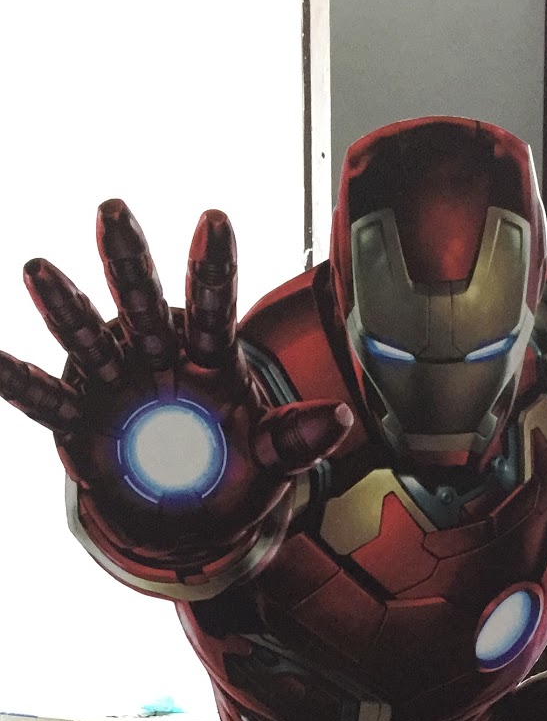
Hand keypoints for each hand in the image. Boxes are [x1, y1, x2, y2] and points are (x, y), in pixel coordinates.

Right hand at [0, 201, 351, 568]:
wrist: (190, 511)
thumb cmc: (234, 468)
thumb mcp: (270, 456)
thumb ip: (296, 438)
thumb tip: (340, 422)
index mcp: (210, 360)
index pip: (214, 307)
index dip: (213, 267)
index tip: (214, 218)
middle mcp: (158, 358)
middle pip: (143, 303)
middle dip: (128, 258)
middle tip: (113, 209)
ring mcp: (115, 384)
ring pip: (89, 337)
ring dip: (66, 305)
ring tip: (39, 269)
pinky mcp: (82, 419)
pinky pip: (46, 401)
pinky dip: (17, 381)